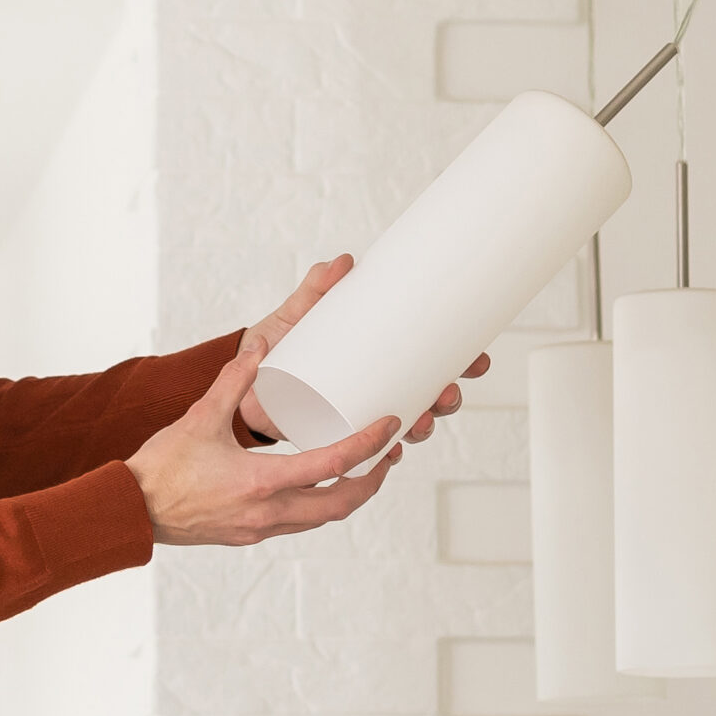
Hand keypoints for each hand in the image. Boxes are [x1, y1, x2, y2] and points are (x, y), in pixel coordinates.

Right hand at [128, 352, 401, 547]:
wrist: (130, 510)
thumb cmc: (161, 468)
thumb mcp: (199, 417)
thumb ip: (233, 382)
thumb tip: (259, 349)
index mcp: (260, 481)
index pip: (331, 464)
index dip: (368, 445)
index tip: (389, 427)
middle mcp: (266, 511)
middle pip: (340, 504)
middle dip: (371, 481)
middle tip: (388, 457)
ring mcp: (259, 528)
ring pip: (321, 518)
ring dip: (346, 497)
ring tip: (361, 471)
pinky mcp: (248, 535)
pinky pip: (297, 523)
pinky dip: (317, 505)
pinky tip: (315, 486)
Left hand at [239, 255, 489, 444]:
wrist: (238, 382)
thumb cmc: (274, 346)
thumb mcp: (296, 316)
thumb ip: (315, 289)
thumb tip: (342, 261)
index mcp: (378, 357)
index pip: (431, 362)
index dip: (462, 363)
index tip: (478, 359)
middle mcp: (376, 388)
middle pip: (428, 397)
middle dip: (447, 399)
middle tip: (448, 393)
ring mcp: (359, 416)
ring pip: (404, 426)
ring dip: (421, 428)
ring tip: (418, 424)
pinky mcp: (336, 437)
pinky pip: (369, 451)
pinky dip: (382, 454)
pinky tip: (389, 454)